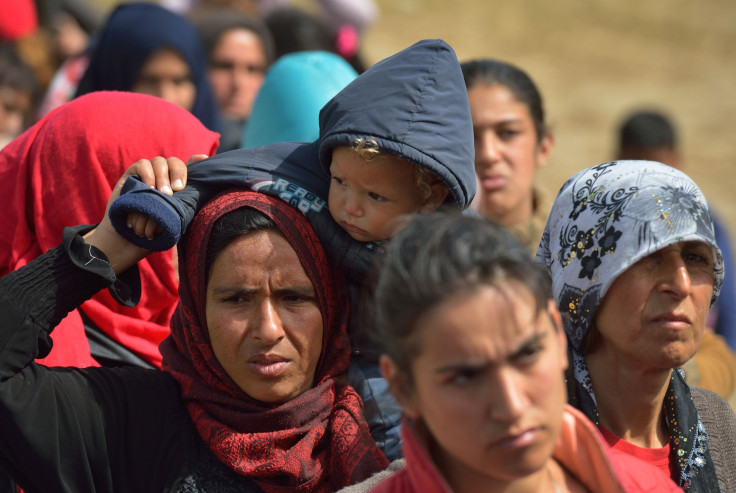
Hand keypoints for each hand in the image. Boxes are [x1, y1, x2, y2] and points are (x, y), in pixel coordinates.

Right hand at [82, 154, 207, 273]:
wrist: (129, 242)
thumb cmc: (155, 234)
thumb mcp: (177, 221)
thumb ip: (187, 206)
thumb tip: (200, 195)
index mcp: (177, 186)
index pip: (189, 167)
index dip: (196, 161)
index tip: (204, 159)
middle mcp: (163, 178)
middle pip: (174, 162)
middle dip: (179, 172)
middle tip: (178, 190)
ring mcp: (147, 175)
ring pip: (159, 162)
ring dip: (163, 176)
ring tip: (164, 194)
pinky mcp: (131, 176)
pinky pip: (142, 165)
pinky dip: (147, 173)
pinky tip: (149, 188)